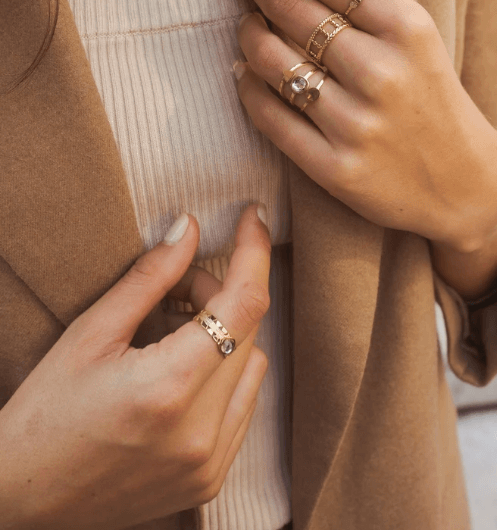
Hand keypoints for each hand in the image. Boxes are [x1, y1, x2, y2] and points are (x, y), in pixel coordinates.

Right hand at [0, 206, 270, 529]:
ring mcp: (209, 462)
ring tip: (178, 326)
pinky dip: (227, 373)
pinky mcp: (209, 480)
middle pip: (249, 329)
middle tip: (180, 283)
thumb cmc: (46, 412)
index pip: (243, 303)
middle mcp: (200, 431)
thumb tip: (190, 228)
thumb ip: (149, 277)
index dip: (254, 251)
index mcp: (169, 388)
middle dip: (222, 292)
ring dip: (228, 333)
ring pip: (254, 366)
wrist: (23, 497)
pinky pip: (244, 406)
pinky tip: (186, 366)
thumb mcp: (90, 333)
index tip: (254, 217)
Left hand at [211, 0, 496, 253]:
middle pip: (287, 7)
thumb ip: (357, 3)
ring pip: (269, 59)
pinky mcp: (335, 168)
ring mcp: (356, 122)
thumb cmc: (431, 95)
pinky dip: (246, 86)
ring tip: (249, 25)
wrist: (464, 182)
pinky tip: (247, 73)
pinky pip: (267, 113)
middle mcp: (381, 70)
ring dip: (247, 34)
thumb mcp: (415, 35)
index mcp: (405, 25)